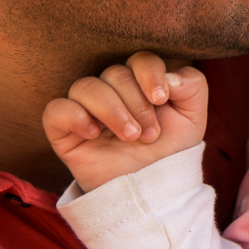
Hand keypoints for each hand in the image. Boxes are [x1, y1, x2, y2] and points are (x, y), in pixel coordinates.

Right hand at [43, 52, 208, 192]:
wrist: (151, 189)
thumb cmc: (170, 151)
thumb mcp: (193, 119)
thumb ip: (193, 86)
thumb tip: (171, 76)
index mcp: (141, 83)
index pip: (140, 59)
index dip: (150, 74)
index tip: (161, 99)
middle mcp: (112, 91)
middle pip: (115, 74)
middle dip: (137, 104)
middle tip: (150, 134)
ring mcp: (86, 109)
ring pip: (85, 86)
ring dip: (112, 110)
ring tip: (130, 137)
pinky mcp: (64, 130)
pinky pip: (56, 109)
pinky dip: (75, 116)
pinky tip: (94, 134)